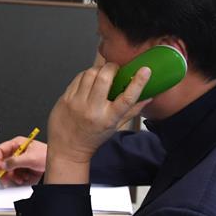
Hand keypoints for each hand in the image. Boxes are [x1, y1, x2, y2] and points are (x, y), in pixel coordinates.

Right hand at [0, 136, 46, 185]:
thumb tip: (4, 165)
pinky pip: (15, 174)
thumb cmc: (47, 155)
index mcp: (17, 144)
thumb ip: (15, 161)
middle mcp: (16, 151)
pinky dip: (18, 178)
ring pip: (8, 170)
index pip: (0, 150)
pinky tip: (24, 178)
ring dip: (13, 176)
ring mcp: (19, 160)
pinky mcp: (22, 168)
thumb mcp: (30, 158)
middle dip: (4, 171)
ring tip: (20, 178)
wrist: (57, 163)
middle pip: (3, 162)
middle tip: (4, 179)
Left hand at [45, 62, 151, 183]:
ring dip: (99, 69)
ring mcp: (77, 103)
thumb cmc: (92, 137)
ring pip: (90, 74)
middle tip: (115, 68)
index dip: (138, 82)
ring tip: (102, 74)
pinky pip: (78, 78)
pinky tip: (89, 80)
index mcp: (109, 118)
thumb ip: (132, 111)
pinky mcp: (65, 98)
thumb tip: (149, 97)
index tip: (145, 70)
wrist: (68, 148)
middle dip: (112, 67)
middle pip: (105, 78)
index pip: (127, 98)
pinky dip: (86, 74)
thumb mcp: (115, 127)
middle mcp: (93, 110)